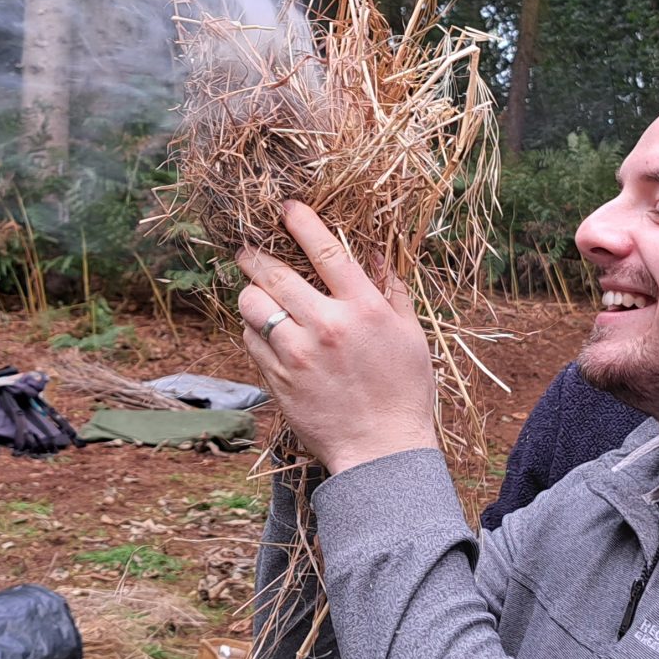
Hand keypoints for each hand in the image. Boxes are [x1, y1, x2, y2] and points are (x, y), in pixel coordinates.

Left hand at [236, 202, 438, 473]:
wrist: (381, 450)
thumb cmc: (403, 391)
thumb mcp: (411, 335)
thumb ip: (391, 292)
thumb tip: (376, 255)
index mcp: (363, 309)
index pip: (326, 250)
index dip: (302, 222)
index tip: (286, 208)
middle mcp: (326, 325)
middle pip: (275, 273)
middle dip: (255, 254)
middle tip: (248, 248)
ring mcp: (297, 354)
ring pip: (253, 305)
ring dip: (251, 293)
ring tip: (257, 293)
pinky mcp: (277, 379)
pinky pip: (250, 340)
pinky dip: (252, 329)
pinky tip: (264, 330)